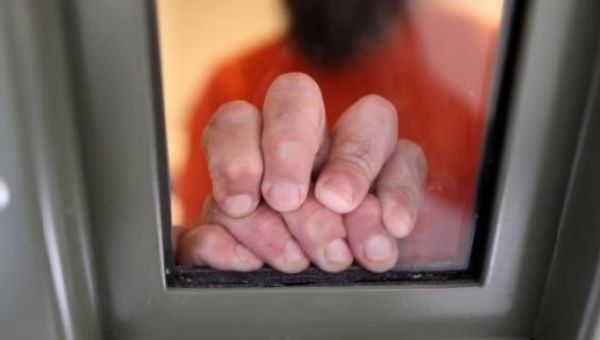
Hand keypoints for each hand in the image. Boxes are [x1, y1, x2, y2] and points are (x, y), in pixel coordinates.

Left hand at [175, 72, 426, 272]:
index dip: (235, 156)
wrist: (329, 275)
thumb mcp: (232, 255)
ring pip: (368, 117)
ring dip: (352, 165)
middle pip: (296, 97)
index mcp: (255, 149)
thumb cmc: (273, 258)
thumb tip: (213, 245)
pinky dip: (400, 193)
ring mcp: (355, 149)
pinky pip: (409, 159)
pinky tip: (391, 228)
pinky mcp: (399, 170)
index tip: (241, 203)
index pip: (237, 122)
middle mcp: (306, 139)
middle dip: (289, 146)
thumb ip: (210, 249)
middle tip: (287, 201)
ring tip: (340, 212)